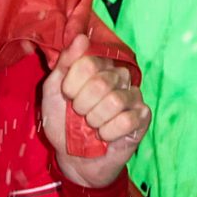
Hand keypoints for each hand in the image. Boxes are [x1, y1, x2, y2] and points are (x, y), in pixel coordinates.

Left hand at [40, 31, 148, 187]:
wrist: (74, 159)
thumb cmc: (63, 123)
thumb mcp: (53, 92)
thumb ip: (64, 64)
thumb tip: (80, 38)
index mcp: (98, 66)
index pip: (87, 63)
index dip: (72, 85)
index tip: (67, 97)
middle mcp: (119, 76)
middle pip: (101, 82)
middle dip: (83, 105)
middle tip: (80, 115)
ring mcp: (133, 96)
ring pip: (114, 101)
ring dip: (96, 120)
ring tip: (93, 126)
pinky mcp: (143, 116)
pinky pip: (127, 120)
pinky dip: (109, 133)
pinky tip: (105, 136)